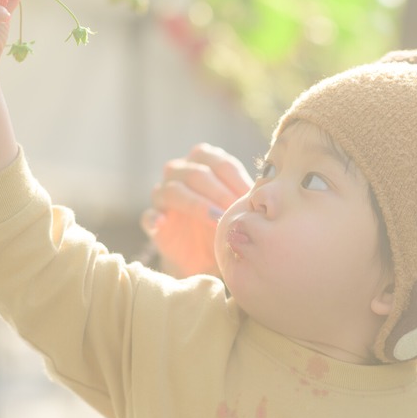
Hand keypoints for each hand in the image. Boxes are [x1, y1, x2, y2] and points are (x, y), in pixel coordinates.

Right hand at [142, 143, 252, 278]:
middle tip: (235, 211)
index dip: (236, 180)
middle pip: (196, 173)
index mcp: (203, 161)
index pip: (220, 163)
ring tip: (215, 219)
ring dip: (196, 204)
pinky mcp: (153, 219)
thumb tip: (267, 187)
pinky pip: (149, 216)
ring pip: (173, 190)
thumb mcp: (238, 207)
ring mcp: (162, 194)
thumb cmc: (226, 223)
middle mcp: (179, 172)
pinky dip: (154, 218)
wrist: (205, 256)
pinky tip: (162, 223)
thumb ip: (246, 194)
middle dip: (218, 192)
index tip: (251, 198)